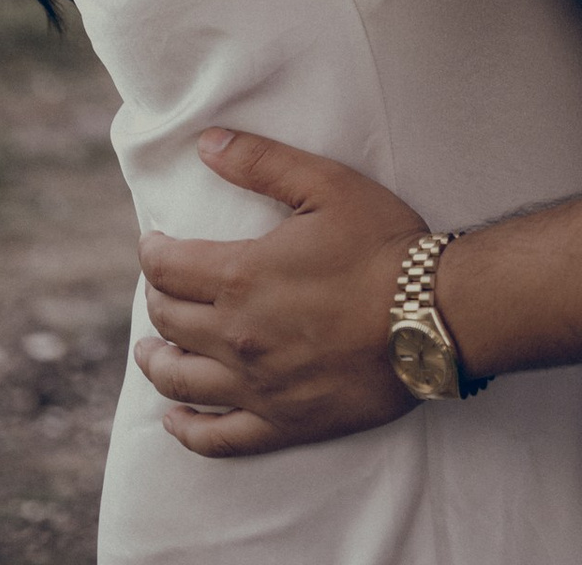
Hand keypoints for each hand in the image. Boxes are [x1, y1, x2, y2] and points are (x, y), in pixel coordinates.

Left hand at [135, 128, 425, 457]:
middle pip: (168, 321)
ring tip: (150, 351)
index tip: (155, 242)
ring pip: (178, 381)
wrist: (431, 315)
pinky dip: (187, 430)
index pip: (166, 268)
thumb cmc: (382, 244)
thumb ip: (262, 162)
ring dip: (155, 362)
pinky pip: (217, 437)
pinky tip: (175, 420)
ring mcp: (255, 385)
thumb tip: (207, 143)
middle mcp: (235, 336)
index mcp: (240, 277)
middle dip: (156, 300)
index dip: (153, 252)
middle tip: (163, 288)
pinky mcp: (281, 422)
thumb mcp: (328, 185)